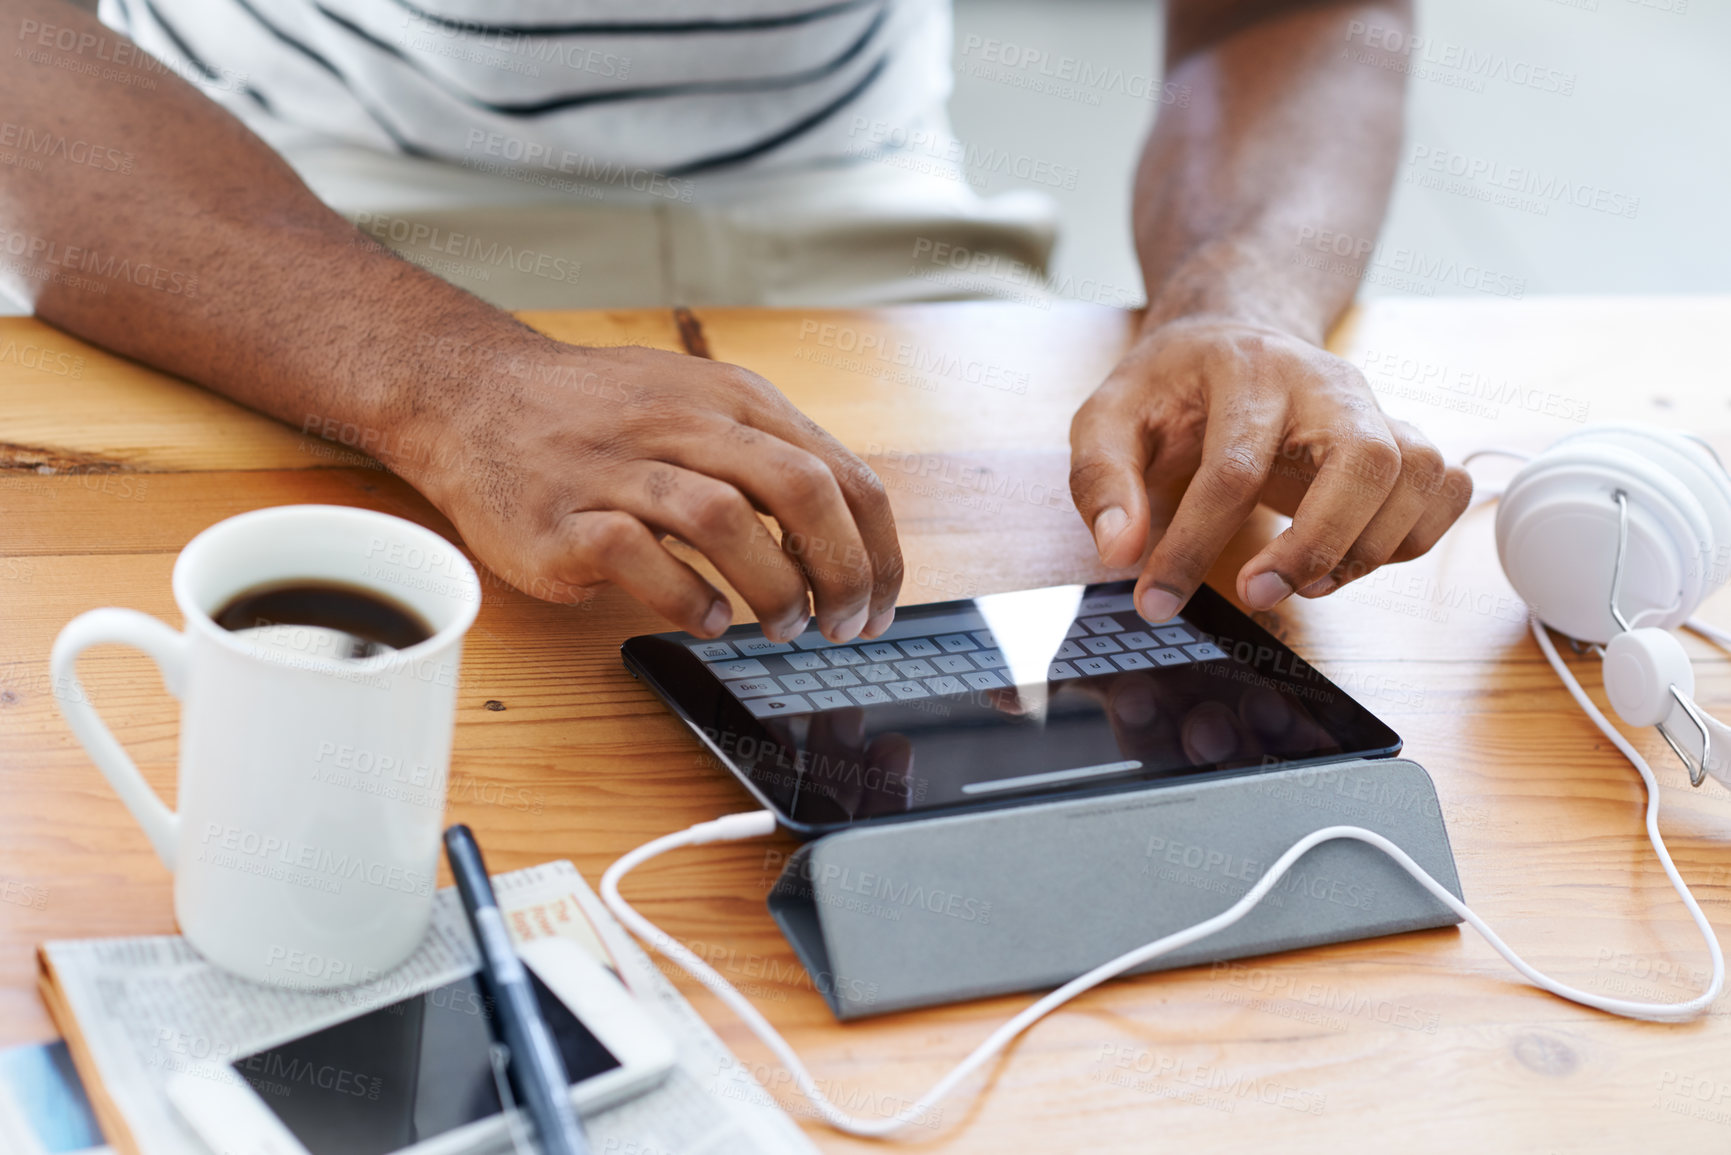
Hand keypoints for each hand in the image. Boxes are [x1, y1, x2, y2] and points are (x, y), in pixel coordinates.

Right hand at [394, 338, 902, 641]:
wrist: (474, 398)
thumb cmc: (599, 417)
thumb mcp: (699, 408)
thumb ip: (769, 460)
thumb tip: (850, 540)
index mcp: (733, 400)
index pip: (841, 474)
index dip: (876, 550)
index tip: (879, 604)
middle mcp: (682, 424)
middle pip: (799, 488)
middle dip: (841, 571)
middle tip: (843, 625)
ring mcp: (618, 469)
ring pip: (722, 518)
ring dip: (772, 587)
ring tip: (781, 626)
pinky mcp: (564, 519)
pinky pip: (638, 556)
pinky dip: (687, 598)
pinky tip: (705, 620)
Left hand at [1068, 316, 1470, 620]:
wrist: (1229, 339)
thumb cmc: (1170, 387)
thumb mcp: (1107, 417)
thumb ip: (1101, 480)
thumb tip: (1121, 551)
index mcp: (1247, 368)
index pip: (1233, 469)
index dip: (1194, 545)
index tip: (1157, 599)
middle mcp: (1326, 382)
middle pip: (1365, 462)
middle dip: (1317, 544)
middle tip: (1259, 595)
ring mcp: (1373, 407)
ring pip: (1418, 475)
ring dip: (1368, 548)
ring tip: (1304, 583)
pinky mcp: (1398, 436)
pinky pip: (1442, 488)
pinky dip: (1410, 537)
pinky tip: (1350, 556)